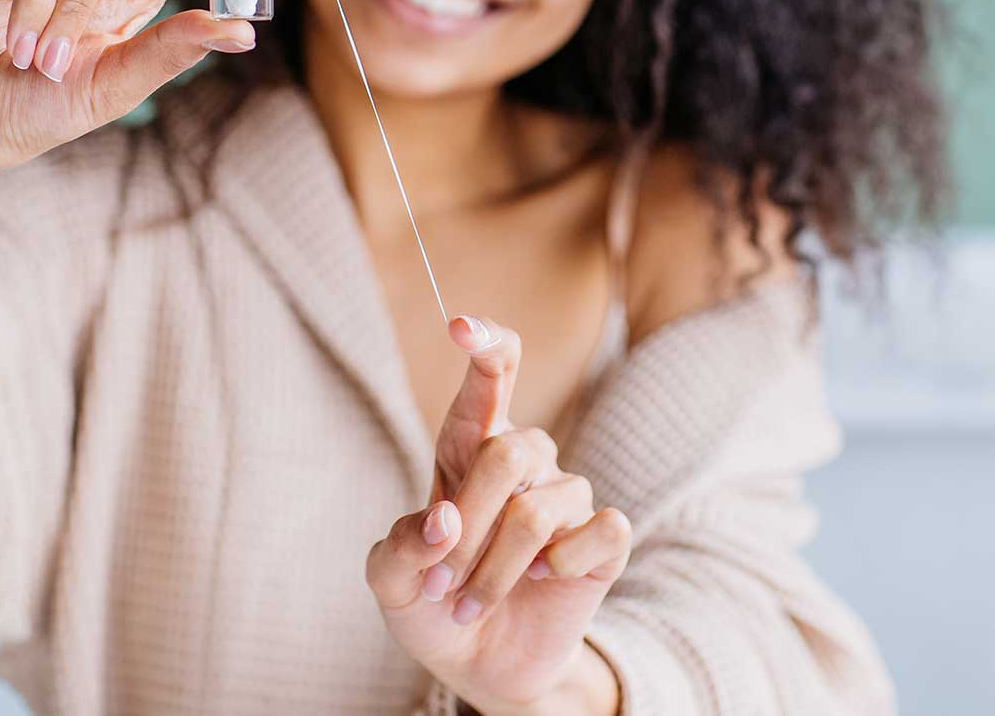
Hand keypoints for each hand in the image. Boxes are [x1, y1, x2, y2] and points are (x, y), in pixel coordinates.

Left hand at [367, 315, 631, 714]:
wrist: (479, 666)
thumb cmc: (435, 606)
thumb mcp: (391, 583)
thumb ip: (401, 549)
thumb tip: (444, 521)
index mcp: (470, 448)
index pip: (491, 378)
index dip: (485, 345)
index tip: (460, 327)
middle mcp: (526, 462)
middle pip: (510, 450)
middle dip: (470, 521)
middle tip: (440, 582)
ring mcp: (567, 498)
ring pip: (541, 508)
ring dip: (496, 569)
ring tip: (470, 605)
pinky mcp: (603, 542)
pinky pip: (601, 529)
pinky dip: (562, 565)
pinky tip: (544, 582)